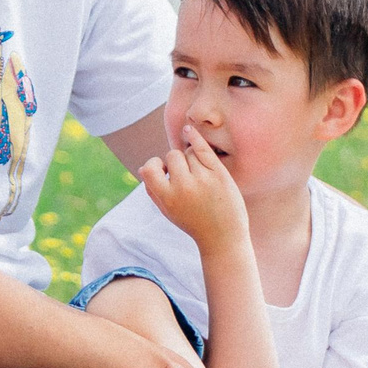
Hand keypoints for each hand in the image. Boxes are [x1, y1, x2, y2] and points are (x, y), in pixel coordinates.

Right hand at [139, 124, 248, 255]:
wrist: (224, 238)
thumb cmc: (193, 223)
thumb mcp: (168, 212)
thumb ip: (153, 191)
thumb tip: (143, 167)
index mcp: (167, 198)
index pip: (149, 168)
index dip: (154, 165)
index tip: (163, 171)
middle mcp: (184, 187)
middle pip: (172, 155)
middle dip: (177, 162)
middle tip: (187, 177)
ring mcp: (203, 179)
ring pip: (189, 152)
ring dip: (192, 159)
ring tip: (200, 177)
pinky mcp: (219, 174)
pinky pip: (203, 148)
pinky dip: (194, 137)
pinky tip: (188, 130)